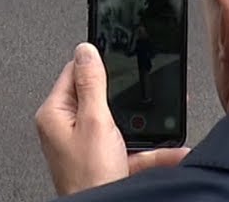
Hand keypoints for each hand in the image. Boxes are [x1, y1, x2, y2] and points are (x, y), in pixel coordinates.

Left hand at [35, 43, 188, 195]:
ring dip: (145, 128)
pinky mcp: (103, 162)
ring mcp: (85, 146)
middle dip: (128, 100)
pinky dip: (151, 152)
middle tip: (146, 97)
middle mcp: (66, 128)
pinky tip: (173, 152)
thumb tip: (85, 50)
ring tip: (165, 124)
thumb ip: (92, 84)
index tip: (118, 56)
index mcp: (55, 113)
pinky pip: (130, 149)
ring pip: (120, 125)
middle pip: (100, 98)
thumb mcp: (95, 121)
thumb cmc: (89, 178)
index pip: (73, 73)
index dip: (97, 64)